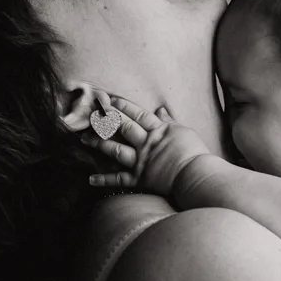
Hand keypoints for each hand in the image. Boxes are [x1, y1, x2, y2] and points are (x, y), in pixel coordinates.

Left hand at [83, 96, 211, 197]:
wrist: (196, 174)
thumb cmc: (195, 153)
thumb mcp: (183, 131)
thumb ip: (169, 121)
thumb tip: (160, 109)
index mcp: (158, 130)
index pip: (137, 114)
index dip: (122, 106)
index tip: (109, 100)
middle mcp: (145, 143)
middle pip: (122, 127)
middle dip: (105, 119)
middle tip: (91, 114)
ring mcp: (140, 161)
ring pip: (114, 149)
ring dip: (98, 144)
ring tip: (84, 139)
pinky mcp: (139, 179)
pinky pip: (118, 179)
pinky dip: (104, 180)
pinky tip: (90, 179)